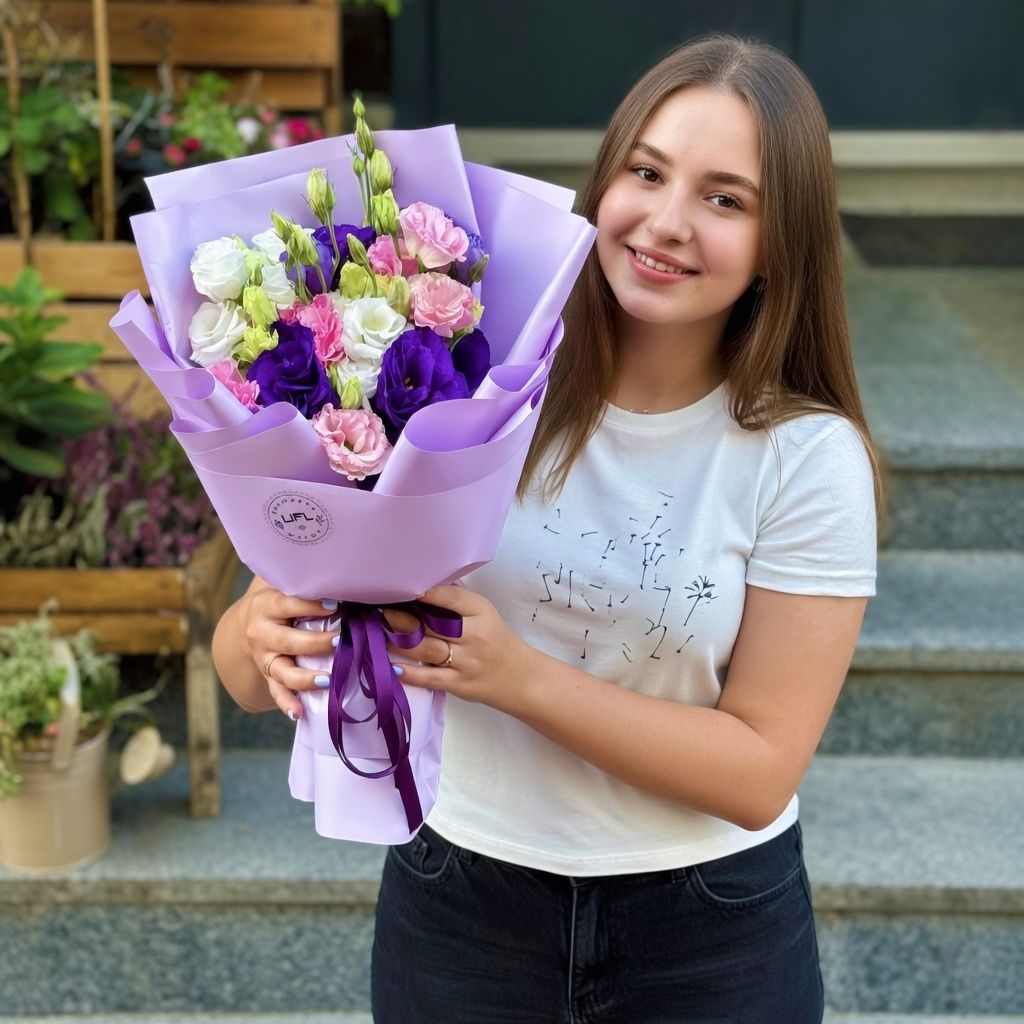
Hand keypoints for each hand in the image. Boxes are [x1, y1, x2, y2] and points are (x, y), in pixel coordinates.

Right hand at [239, 582, 341, 719]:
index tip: (336, 605)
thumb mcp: (285, 590)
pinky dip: (287, 704)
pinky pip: (277, 692)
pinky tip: (299, 713)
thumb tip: (346, 583)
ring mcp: (265, 659)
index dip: (311, 605)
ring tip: (328, 680)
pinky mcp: (268, 677)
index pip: (290, 604)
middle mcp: (263, 633)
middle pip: (288, 641)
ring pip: (283, 671)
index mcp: (268, 606)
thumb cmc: (280, 603)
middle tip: (340, 640)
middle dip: (315, 643)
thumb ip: (308, 589)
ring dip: (305, 678)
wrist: (246, 626)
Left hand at [384, 584, 541, 715]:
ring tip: (377, 632)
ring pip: (425, 648)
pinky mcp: (459, 684)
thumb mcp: (485, 614)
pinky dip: (408, 672)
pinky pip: (428, 677)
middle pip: (431, 623)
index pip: (448, 597)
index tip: (397, 586)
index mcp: (481, 612)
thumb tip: (421, 585)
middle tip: (376, 609)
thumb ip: (457, 602)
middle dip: (400, 616)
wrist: (521, 678)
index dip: (420, 592)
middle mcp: (474, 635)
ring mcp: (466, 661)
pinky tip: (390, 664)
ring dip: (397, 641)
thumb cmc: (496, 640)